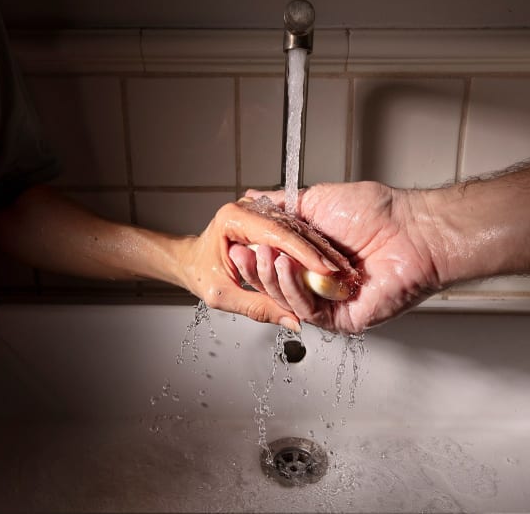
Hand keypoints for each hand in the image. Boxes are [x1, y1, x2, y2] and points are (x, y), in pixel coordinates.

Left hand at [176, 198, 340, 331]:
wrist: (190, 259)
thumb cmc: (200, 272)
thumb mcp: (223, 296)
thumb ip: (258, 308)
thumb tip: (294, 321)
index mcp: (233, 219)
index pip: (276, 234)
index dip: (303, 253)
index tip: (325, 269)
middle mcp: (248, 209)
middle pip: (291, 228)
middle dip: (316, 251)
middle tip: (340, 272)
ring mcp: (261, 210)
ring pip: (298, 227)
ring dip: (319, 249)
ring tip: (340, 269)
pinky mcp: (270, 216)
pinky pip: (296, 229)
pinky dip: (312, 246)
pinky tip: (328, 260)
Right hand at [229, 182, 442, 333]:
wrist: (413, 231)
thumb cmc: (377, 213)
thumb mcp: (318, 200)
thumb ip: (283, 207)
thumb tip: (254, 198)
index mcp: (314, 257)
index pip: (275, 262)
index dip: (256, 254)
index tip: (236, 241)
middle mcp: (320, 280)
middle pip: (277, 285)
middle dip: (257, 269)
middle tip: (241, 254)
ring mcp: (331, 301)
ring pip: (288, 300)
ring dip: (272, 278)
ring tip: (263, 256)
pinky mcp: (342, 319)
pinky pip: (309, 310)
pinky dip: (293, 290)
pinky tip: (286, 267)